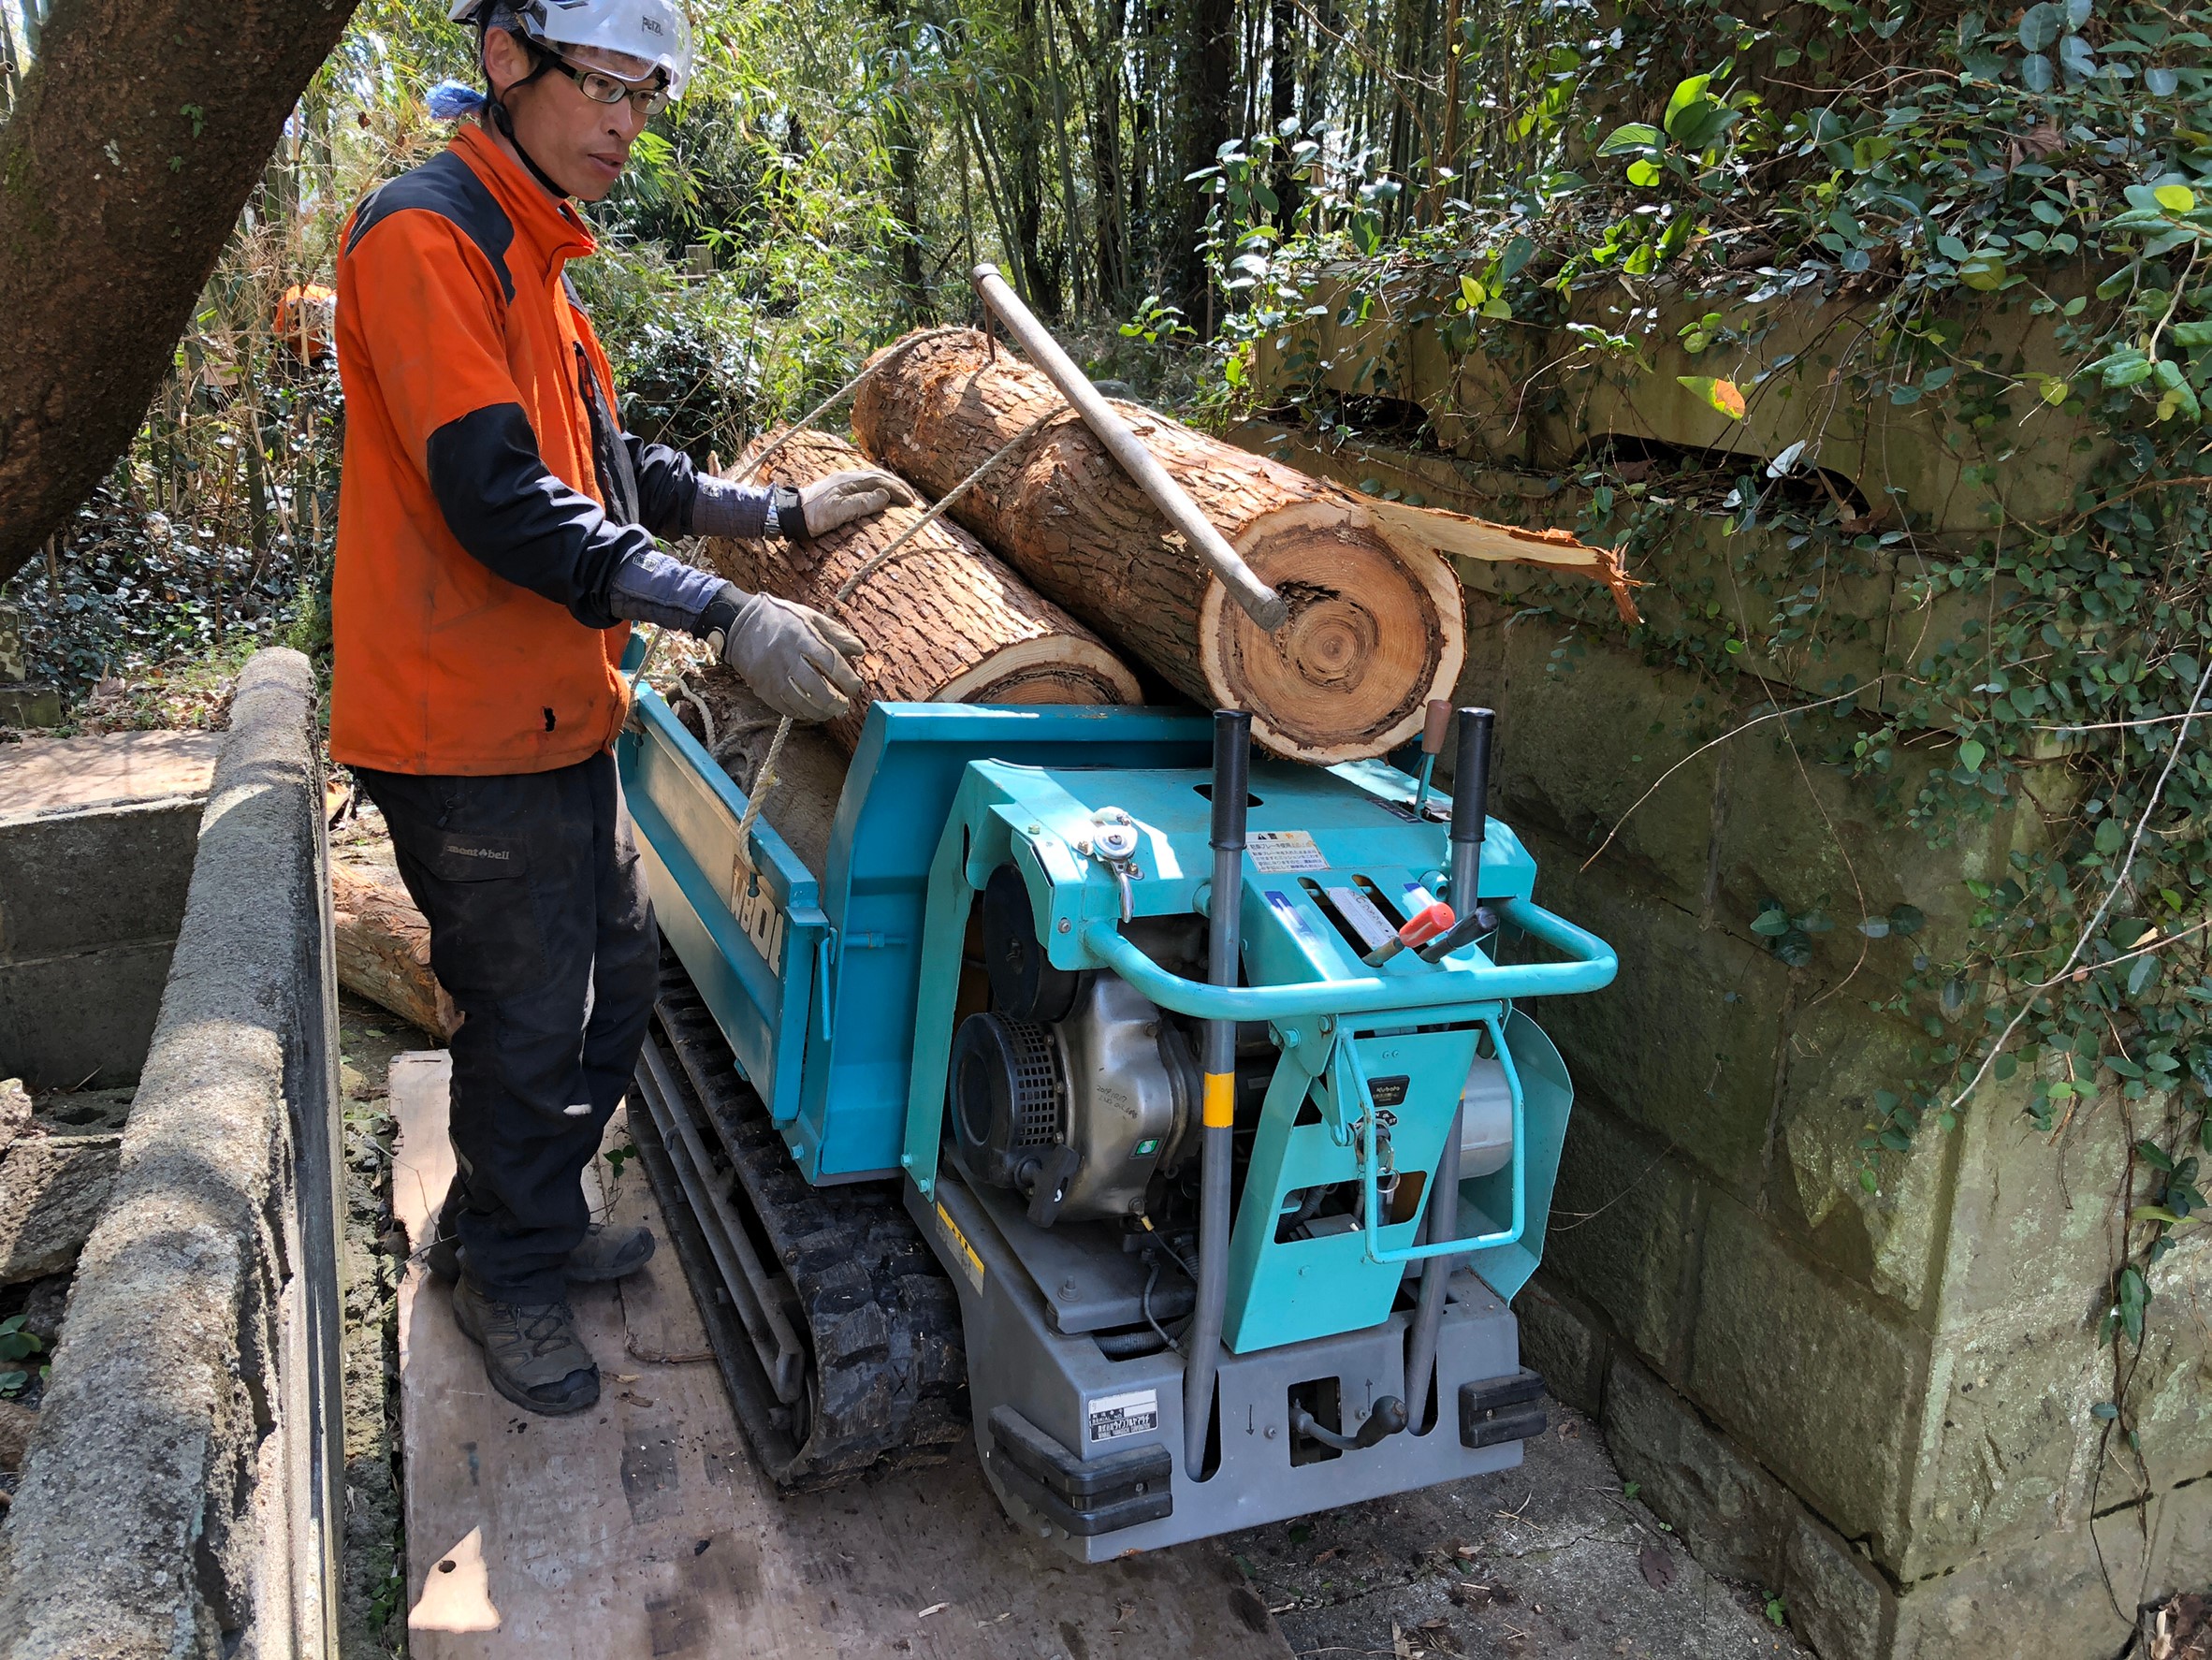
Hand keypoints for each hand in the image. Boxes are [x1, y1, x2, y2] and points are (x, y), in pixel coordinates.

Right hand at [701, 585, 866, 721]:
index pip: (829, 661)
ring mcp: (773, 675)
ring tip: (832, 711)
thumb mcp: (810, 617)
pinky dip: (802, 714)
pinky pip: (786, 708)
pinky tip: (812, 712)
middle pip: (816, 687)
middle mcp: (787, 657)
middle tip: (845, 705)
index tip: (856, 686)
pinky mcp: (763, 688)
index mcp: (802, 636)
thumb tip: (860, 651)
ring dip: (821, 711)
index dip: (846, 677)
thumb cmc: (781, 620)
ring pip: (801, 702)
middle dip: (836, 701)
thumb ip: (836, 634)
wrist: (740, 625)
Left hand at [796, 468, 914, 537]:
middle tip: (912, 499)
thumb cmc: (813, 515)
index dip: (898, 491)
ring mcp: (843, 481)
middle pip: (879, 476)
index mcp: (850, 481)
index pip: (881, 481)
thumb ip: (863, 503)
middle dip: (898, 486)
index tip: (911, 503)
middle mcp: (848, 477)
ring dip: (889, 485)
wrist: (789, 513)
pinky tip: (881, 493)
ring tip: (902, 495)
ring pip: (873, 477)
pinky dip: (879, 486)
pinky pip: (865, 483)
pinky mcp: (839, 487)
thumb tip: (885, 495)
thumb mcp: (839, 512)